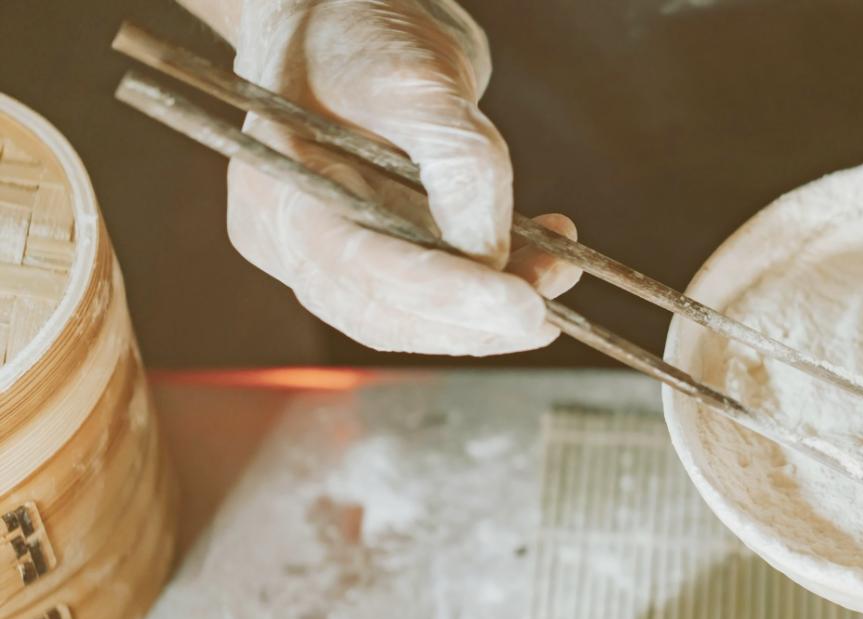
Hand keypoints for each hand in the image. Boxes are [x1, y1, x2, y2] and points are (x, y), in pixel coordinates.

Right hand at [222, 0, 580, 354]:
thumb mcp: (419, 77)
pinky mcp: (365, 258)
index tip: (524, 308)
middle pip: (385, 314)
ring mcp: (323, 254)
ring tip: (558, 271)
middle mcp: (289, 237)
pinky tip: (538, 263)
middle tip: (551, 303)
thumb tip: (492, 256)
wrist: (339, 16)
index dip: (448, 295)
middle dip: (476, 318)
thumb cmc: (360, 30)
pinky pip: (425, 301)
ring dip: (489, 314)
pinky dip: (484, 295)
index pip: (365, 267)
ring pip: (410, 321)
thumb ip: (459, 163)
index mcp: (282, 188)